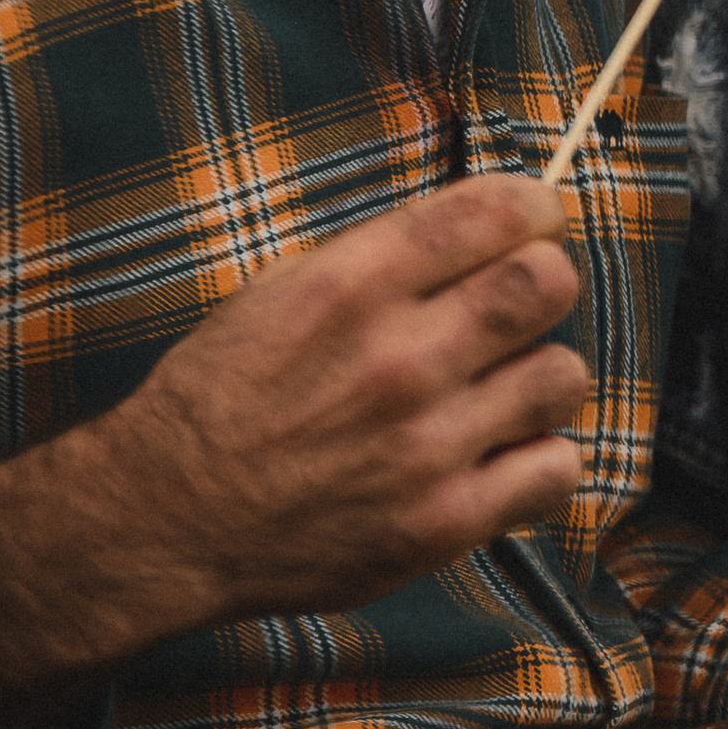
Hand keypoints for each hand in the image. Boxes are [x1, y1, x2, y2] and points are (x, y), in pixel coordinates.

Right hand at [0, 176, 590, 725]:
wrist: (164, 519)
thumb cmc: (226, 395)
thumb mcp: (285, 290)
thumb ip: (387, 257)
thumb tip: (489, 225)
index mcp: (353, 285)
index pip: (496, 211)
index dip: (535, 207)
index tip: (536, 221)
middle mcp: (397, 359)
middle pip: (547, 283)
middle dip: (545, 282)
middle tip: (521, 305)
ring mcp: (426, 445)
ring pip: (563, 376)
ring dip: (542, 376)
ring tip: (501, 390)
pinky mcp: (442, 521)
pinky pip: (557, 468)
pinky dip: (541, 460)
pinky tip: (500, 456)